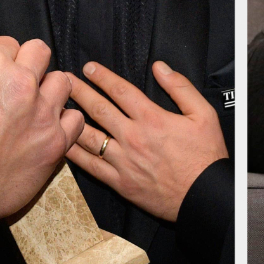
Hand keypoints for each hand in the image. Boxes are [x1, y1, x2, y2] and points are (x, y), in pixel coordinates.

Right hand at [0, 37, 83, 229]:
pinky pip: (75, 118)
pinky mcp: (55, 142)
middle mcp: (21, 83)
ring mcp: (42, 113)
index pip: (8, 43)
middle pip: (40, 52)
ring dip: (50, 90)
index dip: (1, 57)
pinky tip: (49, 127)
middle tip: (20, 81)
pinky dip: (65, 121)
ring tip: (37, 104)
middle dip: (30, 63)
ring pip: (63, 82)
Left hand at [66, 60, 227, 221]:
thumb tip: (160, 67)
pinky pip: (91, 166)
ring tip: (57, 107)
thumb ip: (181, 87)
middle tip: (64, 81)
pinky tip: (64, 143)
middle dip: (79, 92)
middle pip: (99, 109)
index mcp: (152, 118)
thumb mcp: (204, 114)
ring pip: (90, 136)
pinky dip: (75, 154)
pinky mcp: (119, 182)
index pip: (120, 91)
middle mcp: (133, 137)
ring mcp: (123, 161)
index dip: (102, 77)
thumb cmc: (206, 156)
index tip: (89, 68)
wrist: (203, 196)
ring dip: (71, 119)